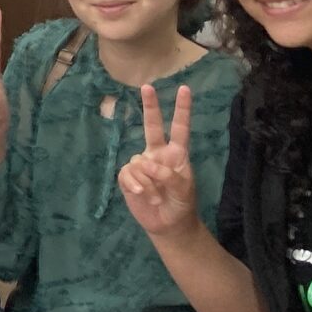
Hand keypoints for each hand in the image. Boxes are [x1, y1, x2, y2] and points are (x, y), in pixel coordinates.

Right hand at [117, 83, 203, 239]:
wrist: (167, 225)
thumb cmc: (181, 204)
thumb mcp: (183, 190)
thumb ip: (168, 174)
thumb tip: (145, 163)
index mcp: (176, 154)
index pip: (180, 128)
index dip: (182, 110)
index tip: (184, 89)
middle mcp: (157, 154)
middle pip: (152, 126)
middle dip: (150, 106)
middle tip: (147, 86)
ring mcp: (142, 165)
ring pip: (138, 162)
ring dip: (146, 181)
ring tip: (155, 197)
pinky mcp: (128, 177)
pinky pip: (126, 174)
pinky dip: (134, 185)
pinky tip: (141, 194)